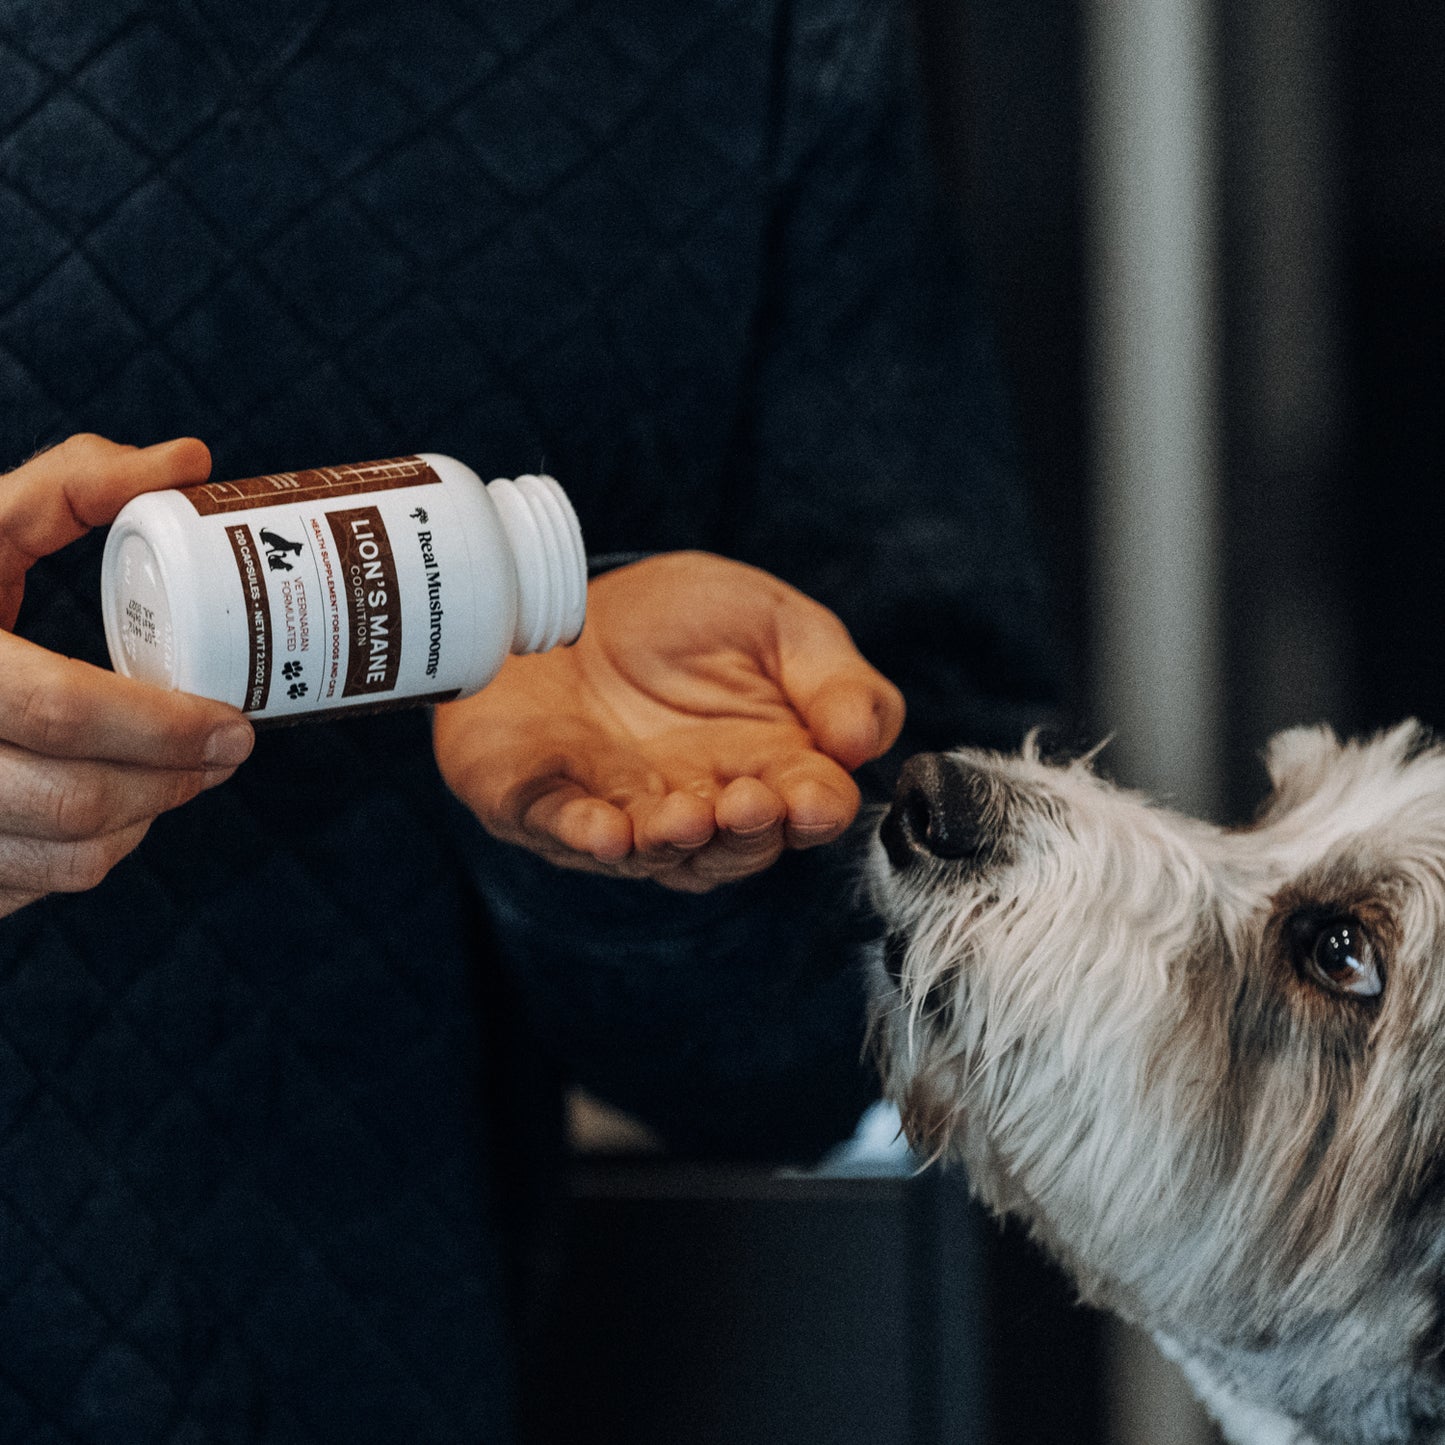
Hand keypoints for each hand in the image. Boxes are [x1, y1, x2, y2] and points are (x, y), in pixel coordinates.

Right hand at [0, 434, 255, 919]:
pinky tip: (114, 811)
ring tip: (182, 778)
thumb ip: (69, 485)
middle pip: (74, 801)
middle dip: (174, 783)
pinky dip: (89, 857)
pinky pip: (32, 887)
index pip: (62, 710)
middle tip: (228, 753)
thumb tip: (193, 461)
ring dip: (144, 824)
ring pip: (63, 859)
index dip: (166, 726)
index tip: (237, 724)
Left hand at [433, 551, 904, 891]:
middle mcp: (702, 803)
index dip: (815, 811)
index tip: (812, 799)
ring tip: (683, 818)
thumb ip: (833, 677)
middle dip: (744, 833)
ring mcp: (623, 811)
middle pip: (737, 846)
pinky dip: (584, 835)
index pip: (810, 807)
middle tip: (747, 803)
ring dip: (671, 842)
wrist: (569, 594)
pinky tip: (605, 830)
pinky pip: (563, 827)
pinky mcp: (543, 799)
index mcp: (770, 766)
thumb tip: (862, 743)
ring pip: (656, 851)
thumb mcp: (776, 623)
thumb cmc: (681, 616)